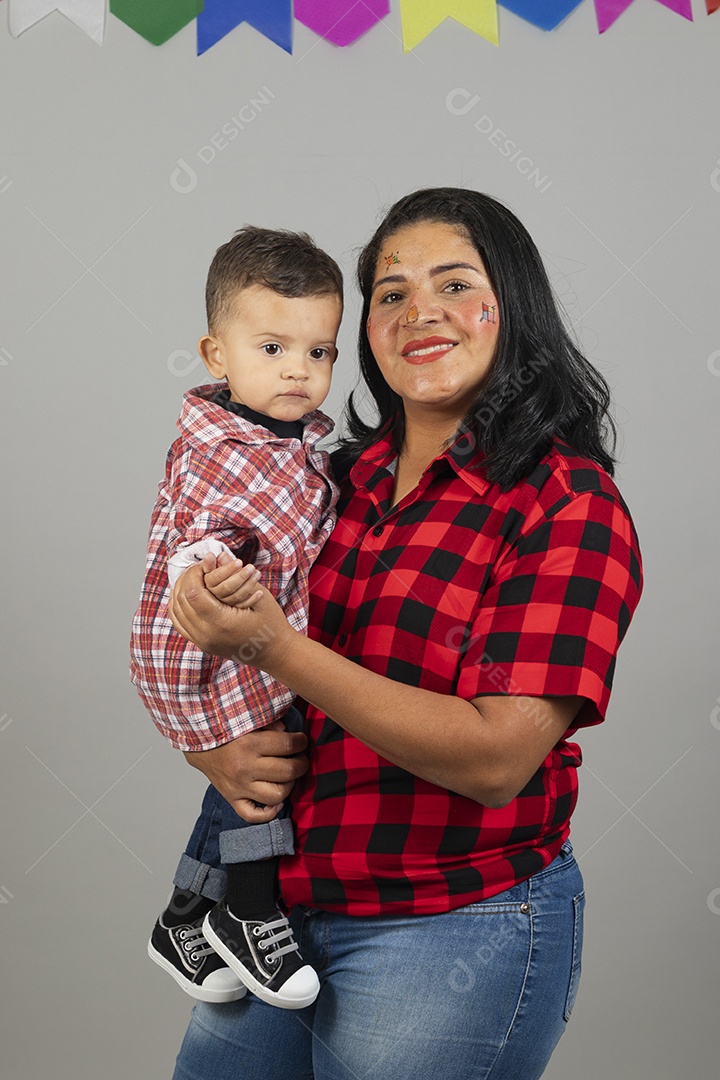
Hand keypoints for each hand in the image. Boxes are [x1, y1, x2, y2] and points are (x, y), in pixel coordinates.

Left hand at [169, 555, 293, 669]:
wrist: (275, 653)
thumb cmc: (271, 622)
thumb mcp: (258, 594)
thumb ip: (235, 575)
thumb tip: (216, 555)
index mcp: (221, 622)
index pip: (193, 593)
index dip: (194, 574)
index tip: (204, 563)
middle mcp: (206, 634)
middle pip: (181, 601)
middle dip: (186, 579)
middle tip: (198, 567)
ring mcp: (202, 642)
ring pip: (176, 612)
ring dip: (180, 591)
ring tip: (193, 577)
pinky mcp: (201, 644)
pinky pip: (179, 623)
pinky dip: (179, 606)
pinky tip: (187, 594)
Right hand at [183, 721, 308, 823]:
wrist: (198, 743)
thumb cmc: (225, 730)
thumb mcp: (247, 719)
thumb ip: (270, 723)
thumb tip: (289, 733)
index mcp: (249, 744)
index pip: (288, 745)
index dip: (301, 742)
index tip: (302, 740)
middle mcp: (244, 768)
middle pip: (287, 771)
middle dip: (301, 763)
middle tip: (300, 757)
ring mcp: (238, 787)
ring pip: (276, 796)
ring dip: (289, 786)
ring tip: (288, 776)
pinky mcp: (232, 799)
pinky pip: (253, 815)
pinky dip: (268, 812)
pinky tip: (275, 801)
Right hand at [204, 553, 262, 608]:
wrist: (218, 587)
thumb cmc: (214, 573)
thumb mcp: (212, 567)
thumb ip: (211, 563)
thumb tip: (210, 555)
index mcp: (207, 584)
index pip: (216, 577)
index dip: (228, 569)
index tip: (239, 561)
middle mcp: (214, 595)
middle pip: (227, 587)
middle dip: (241, 576)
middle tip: (252, 567)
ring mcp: (225, 603)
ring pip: (236, 596)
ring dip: (249, 585)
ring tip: (258, 573)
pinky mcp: (234, 608)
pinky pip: (243, 606)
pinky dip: (253, 600)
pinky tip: (260, 592)